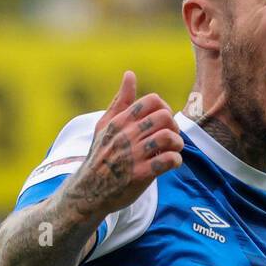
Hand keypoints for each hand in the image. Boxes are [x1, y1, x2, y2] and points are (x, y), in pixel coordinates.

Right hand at [65, 70, 183, 220]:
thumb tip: (130, 74)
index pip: (152, 101)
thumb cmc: (100, 156)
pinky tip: (172, 163)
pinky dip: (176, 160)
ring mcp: (133, 156)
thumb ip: (121, 101)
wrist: (88, 191)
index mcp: (119, 122)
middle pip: (164, 117)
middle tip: (170, 137)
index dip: (165, 108)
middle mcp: (126, 136)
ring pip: (168, 137)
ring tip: (173, 149)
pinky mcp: (140, 175)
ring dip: (177, 143)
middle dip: (174, 126)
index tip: (162, 122)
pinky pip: (168, 160)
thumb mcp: (105, 126)